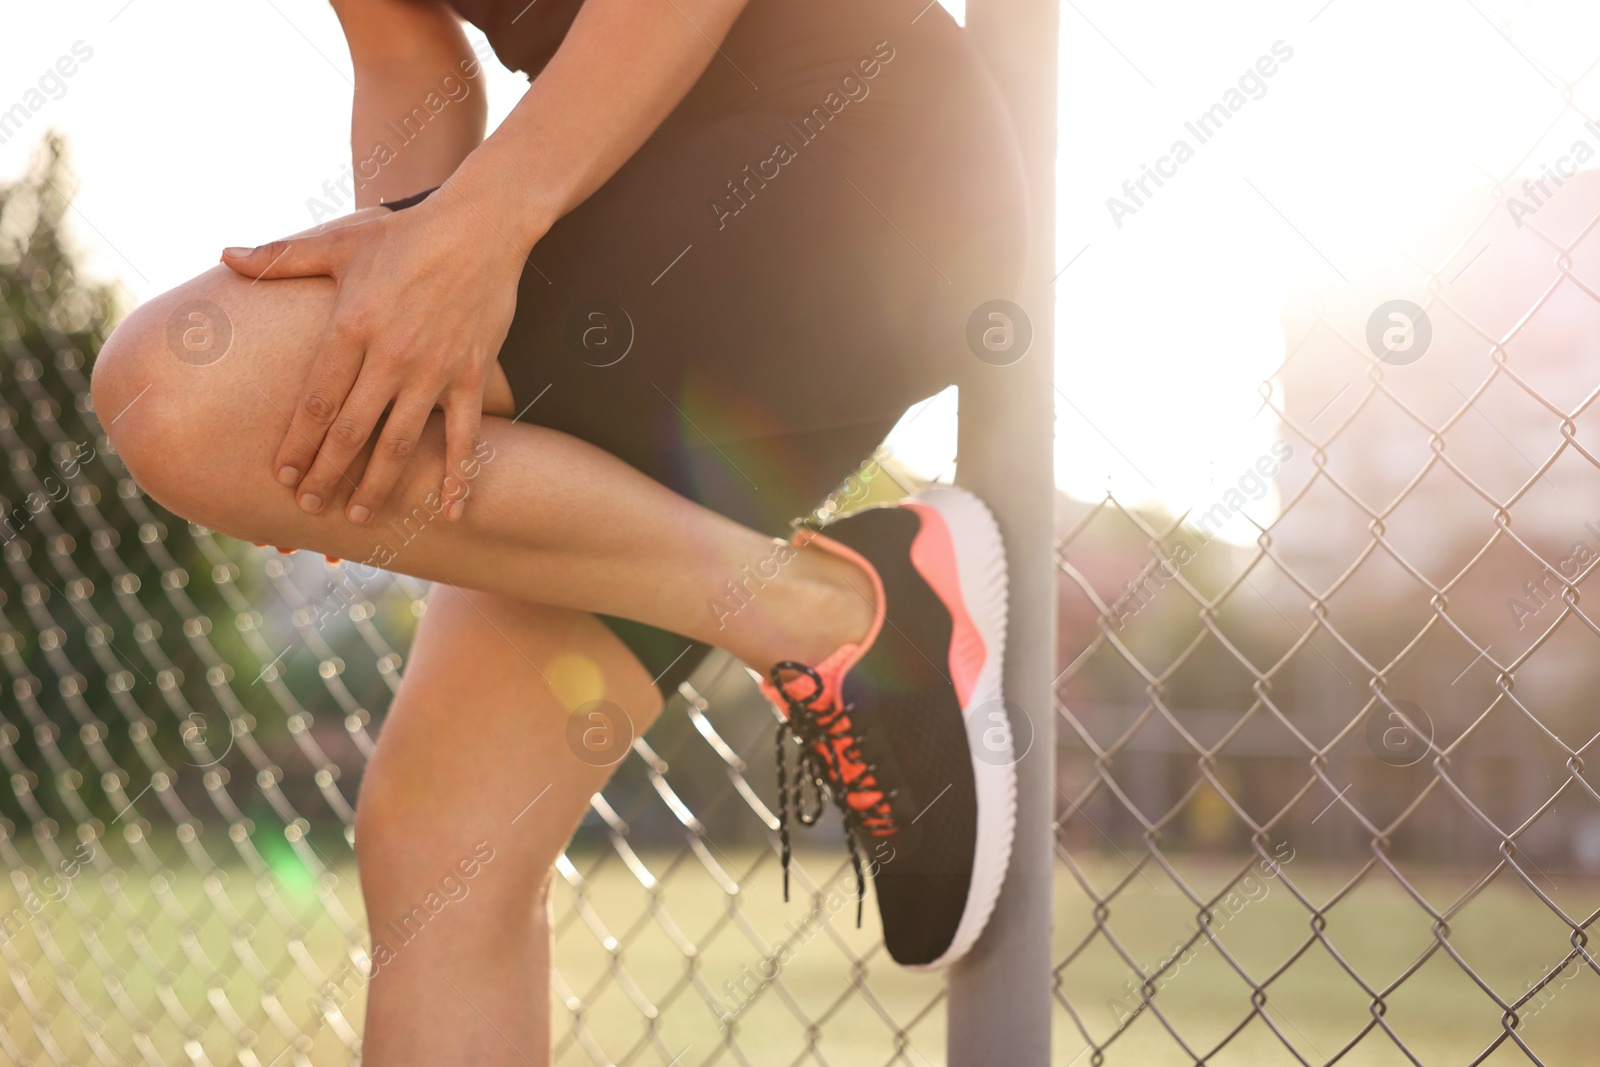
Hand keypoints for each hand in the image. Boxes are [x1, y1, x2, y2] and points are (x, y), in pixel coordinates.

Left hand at [220, 189, 526, 523]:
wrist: (482, 226)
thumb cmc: (407, 233)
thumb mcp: (340, 241)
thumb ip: (282, 256)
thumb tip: (224, 254)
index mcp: (352, 326)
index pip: (316, 400)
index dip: (297, 443)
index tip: (282, 475)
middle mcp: (391, 356)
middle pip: (351, 431)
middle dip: (327, 475)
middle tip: (308, 508)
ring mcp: (434, 369)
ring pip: (401, 443)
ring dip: (379, 485)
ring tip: (362, 518)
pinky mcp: (471, 374)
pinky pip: (465, 436)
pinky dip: (459, 477)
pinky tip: (450, 513)